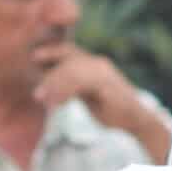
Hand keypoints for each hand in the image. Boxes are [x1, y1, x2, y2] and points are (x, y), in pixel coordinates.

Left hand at [34, 44, 169, 159]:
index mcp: (94, 64)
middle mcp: (98, 64)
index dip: (51, 52)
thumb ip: (72, 86)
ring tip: (39, 97)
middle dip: (48, 63)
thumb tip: (50, 84)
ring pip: (72, 69)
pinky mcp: (106, 84)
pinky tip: (56, 103)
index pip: (69, 51)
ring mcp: (103, 72)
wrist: (137, 120)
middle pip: (68, 56)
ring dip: (53, 83)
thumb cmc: (111, 109)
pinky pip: (80, 82)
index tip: (34, 58)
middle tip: (35, 85)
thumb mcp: (87, 95)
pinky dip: (63, 91)